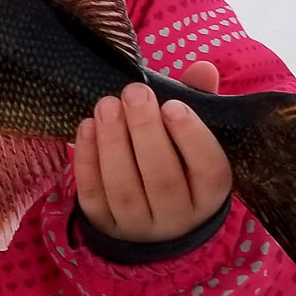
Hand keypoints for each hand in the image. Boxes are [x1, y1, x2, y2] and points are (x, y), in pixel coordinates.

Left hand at [74, 61, 231, 242]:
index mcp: (210, 194)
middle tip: (133, 92)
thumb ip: (200, 101)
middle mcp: (178, 217)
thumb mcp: (195, 137)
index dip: (191, 136)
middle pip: (162, 178)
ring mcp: (139, 226)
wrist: (152, 221)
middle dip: (145, 131)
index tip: (173, 104)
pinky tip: (85, 127)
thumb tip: (202, 69)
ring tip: (106, 105)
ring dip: (112, 143)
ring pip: (124, 189)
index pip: (208, 169)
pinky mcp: (104, 227)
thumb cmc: (179, 163)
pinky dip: (87, 161)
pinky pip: (93, 196)